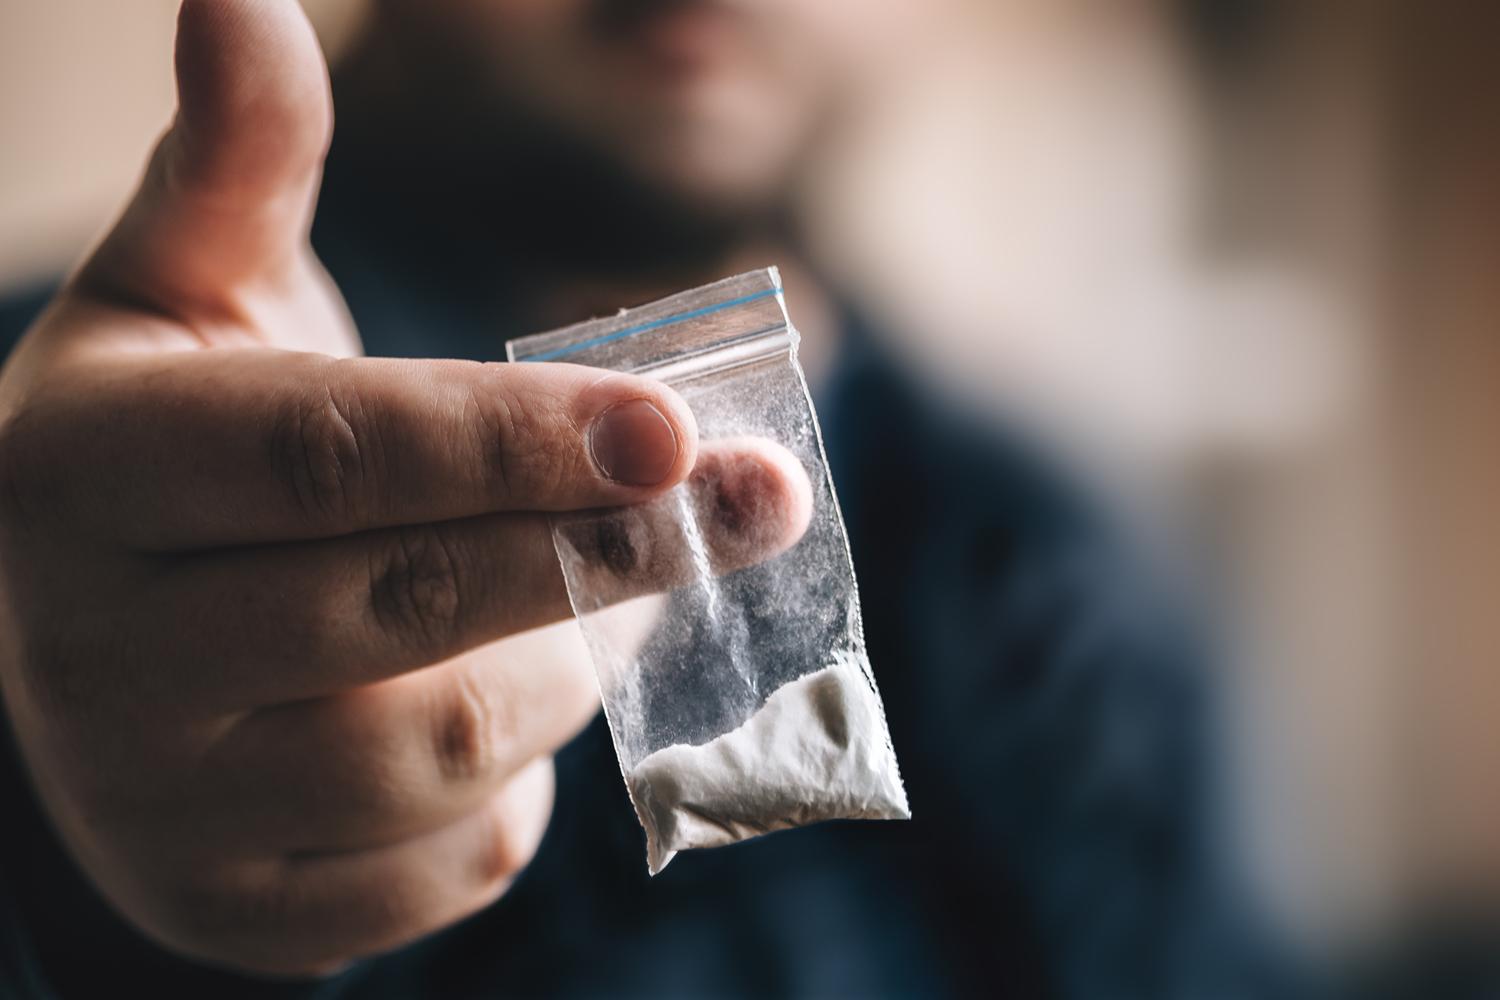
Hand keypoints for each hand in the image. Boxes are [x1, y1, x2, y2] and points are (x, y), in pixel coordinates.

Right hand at [0, 0, 808, 976]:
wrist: (82, 659)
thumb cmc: (169, 460)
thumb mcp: (178, 304)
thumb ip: (234, 170)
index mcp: (90, 475)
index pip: (334, 452)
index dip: (516, 438)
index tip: (680, 422)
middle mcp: (105, 653)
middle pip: (405, 606)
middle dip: (608, 553)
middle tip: (757, 501)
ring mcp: (166, 804)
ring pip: (443, 751)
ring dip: (573, 664)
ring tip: (624, 597)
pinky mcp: (236, 909)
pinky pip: (440, 870)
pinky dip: (518, 798)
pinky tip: (521, 723)